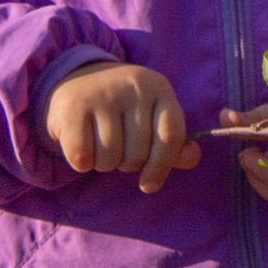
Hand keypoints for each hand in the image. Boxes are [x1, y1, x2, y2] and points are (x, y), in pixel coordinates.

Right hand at [43, 61, 200, 195]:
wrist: (76, 82)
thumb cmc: (122, 110)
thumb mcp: (151, 118)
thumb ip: (174, 143)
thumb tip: (193, 158)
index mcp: (160, 88)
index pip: (171, 135)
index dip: (162, 166)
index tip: (149, 184)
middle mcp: (134, 85)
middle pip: (137, 154)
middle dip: (126, 163)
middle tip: (118, 147)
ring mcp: (104, 93)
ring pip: (109, 159)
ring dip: (103, 163)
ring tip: (100, 144)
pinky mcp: (75, 106)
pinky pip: (81, 157)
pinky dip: (81, 162)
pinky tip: (82, 143)